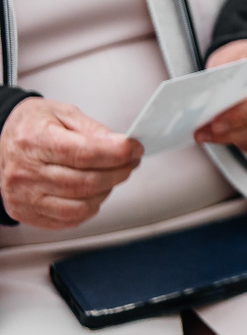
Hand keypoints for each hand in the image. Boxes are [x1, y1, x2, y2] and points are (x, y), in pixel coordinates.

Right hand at [0, 98, 143, 229]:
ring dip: (106, 192)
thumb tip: (121, 144)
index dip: (117, 153)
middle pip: (84, 183)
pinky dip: (89, 209)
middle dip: (119, 172)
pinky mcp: (25, 213)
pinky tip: (94, 192)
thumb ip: (93, 130)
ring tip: (112, 176)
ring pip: (78, 207)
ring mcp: (23, 197)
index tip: (135, 148)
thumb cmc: (32, 126)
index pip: (84, 154)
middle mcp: (24, 173)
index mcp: (34, 141)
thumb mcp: (63, 113)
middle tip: (131, 162)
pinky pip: (67, 220)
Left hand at [195, 41, 246, 156]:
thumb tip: (205, 99)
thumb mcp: (234, 53)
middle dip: (231, 131)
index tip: (214, 123)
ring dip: (234, 139)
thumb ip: (223, 73)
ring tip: (210, 136)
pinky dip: (246, 143)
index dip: (239, 115)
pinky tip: (229, 138)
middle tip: (204, 134)